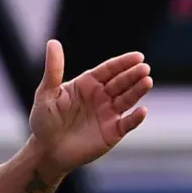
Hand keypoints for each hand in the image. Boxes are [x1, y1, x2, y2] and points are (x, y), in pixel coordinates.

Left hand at [28, 41, 153, 176]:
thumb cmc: (44, 120)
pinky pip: (127, 123)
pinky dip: (135, 118)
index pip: (109, 70)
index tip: (137, 57)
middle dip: (133, 75)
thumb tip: (53, 42)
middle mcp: (101, 96)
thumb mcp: (46, 93)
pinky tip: (142, 111)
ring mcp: (109, 114)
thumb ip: (53, 69)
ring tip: (147, 82)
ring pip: (127, 100)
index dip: (123, 63)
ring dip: (138, 91)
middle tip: (145, 68)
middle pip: (121, 83)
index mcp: (88, 84)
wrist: (46, 151)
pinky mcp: (112, 132)